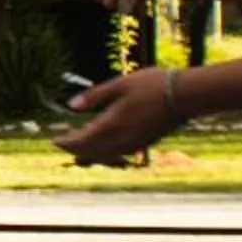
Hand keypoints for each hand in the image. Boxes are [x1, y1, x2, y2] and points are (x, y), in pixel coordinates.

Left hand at [54, 68, 180, 166]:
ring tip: (80, 156)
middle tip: (63, 146)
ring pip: (106, 157)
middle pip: (91, 152)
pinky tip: (106, 151)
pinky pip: (119, 155)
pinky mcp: (145, 143)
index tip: (55, 141)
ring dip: (90, 156)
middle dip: (75, 151)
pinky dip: (106, 155)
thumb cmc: (153, 85)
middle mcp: (122, 139)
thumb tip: (71, 105)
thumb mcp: (120, 84)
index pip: (82, 141)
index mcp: (112, 124)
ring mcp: (135, 143)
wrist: (187, 95)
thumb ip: (95, 96)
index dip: (66, 143)